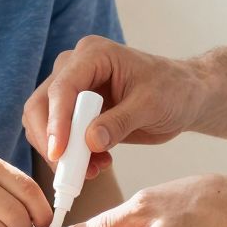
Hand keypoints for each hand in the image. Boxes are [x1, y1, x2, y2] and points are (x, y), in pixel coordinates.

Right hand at [24, 36, 205, 178]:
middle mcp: (75, 68)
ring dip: (60, 152)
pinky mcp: (76, 111)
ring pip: (43, 122)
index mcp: (93, 55)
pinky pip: (59, 135)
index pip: (62, 88)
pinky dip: (70, 155)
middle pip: (41, 105)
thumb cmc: (173, 90)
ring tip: (92, 170)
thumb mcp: (151, 106)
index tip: (59, 153)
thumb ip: (120, 122)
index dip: (56, 122)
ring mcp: (73, 89)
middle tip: (68, 172)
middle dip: (50, 140)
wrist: (185, 97)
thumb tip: (90, 142)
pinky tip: (97, 164)